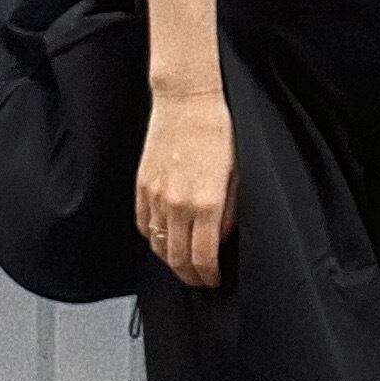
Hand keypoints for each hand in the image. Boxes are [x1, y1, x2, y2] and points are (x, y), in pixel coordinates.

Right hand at [135, 86, 236, 286]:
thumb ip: (229, 211)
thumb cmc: (217, 129)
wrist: (187, 100)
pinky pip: (143, 224)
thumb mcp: (237, 174)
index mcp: (206, 203)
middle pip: (177, 258)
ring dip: (170, 261)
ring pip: (157, 245)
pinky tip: (163, 239)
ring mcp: (156, 195)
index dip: (207, 275)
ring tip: (182, 264)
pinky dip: (153, 238)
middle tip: (198, 280)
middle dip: (189, 276)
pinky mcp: (142, 185)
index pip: (203, 257)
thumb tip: (222, 237)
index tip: (212, 279)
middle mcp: (178, 203)